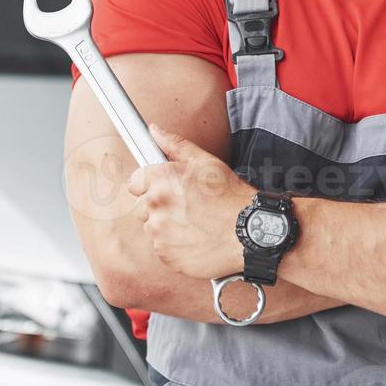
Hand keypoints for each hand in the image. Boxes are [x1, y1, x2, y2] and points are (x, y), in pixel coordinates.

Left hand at [126, 124, 254, 279]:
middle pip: (141, 207)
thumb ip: (175, 145)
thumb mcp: (206, 162)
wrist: (250, 233)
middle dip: (158, 207)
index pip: (134, 182)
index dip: (148, 185)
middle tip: (185, 208)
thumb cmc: (231, 196)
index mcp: (162, 179)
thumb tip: (154, 130)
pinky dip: (173, 246)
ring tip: (194, 225)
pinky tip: (194, 239)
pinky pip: (161, 248)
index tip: (164, 190)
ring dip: (166, 227)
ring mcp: (159, 232)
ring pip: (152, 229)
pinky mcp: (165, 255)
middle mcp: (156, 205)